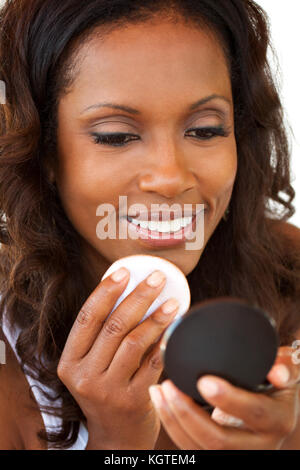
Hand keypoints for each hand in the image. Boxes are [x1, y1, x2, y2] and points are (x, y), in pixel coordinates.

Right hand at [57, 267, 179, 449]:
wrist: (116, 436)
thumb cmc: (105, 391)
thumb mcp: (90, 366)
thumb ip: (101, 336)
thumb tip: (128, 290)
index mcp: (69, 363)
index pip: (87, 318)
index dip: (106, 291)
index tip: (125, 271)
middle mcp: (85, 377)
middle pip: (114, 326)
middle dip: (138, 296)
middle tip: (157, 278)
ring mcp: (109, 391)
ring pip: (135, 342)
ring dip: (157, 317)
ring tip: (173, 301)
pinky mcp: (135, 400)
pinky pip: (154, 362)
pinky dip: (166, 341)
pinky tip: (177, 326)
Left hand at [148, 345, 299, 448]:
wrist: (274, 409)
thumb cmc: (276, 384)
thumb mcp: (287, 373)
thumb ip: (285, 365)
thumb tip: (277, 371)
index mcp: (278, 420)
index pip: (255, 414)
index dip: (229, 400)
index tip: (204, 382)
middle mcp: (259, 444)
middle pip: (219, 440)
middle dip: (188, 414)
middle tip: (169, 386)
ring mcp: (237, 452)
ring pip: (199, 448)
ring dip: (173, 419)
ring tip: (160, 391)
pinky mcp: (218, 453)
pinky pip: (191, 447)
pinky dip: (172, 424)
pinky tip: (160, 402)